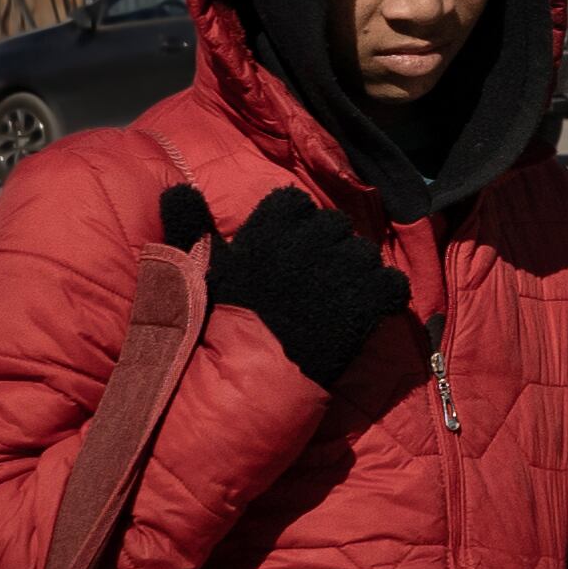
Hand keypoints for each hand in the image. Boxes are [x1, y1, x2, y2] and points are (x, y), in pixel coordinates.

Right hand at [179, 186, 413, 389]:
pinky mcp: (368, 301)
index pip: (295, 204)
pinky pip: (392, 284)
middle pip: (335, 225)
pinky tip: (366, 310)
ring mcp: (342, 271)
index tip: (285, 254)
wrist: (253, 377)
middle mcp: (310, 242)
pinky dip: (385, 295)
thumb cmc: (226, 324)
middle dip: (328, 248)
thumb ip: (191, 228)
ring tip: (337, 298)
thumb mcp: (203, 272)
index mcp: (270, 230)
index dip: (294, 228)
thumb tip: (175, 191)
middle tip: (314, 280)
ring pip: (365, 253)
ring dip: (356, 272)